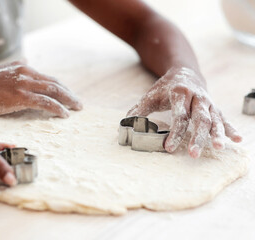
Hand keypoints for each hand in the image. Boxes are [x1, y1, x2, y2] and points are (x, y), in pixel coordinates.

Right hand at [0, 61, 81, 116]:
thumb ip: (15, 70)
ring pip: (54, 91)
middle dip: (68, 93)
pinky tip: (65, 114)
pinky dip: (58, 108)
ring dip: (68, 100)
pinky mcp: (20, 96)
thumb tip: (25, 62)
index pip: (48, 78)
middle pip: (55, 83)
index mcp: (22, 67)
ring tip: (77, 108)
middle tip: (78, 103)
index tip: (68, 96)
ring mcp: (24, 84)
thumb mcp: (0, 73)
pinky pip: (46, 102)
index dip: (60, 88)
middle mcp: (26, 73)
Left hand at [127, 67, 241, 157]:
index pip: (179, 116)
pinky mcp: (214, 107)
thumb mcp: (150, 96)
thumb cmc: (165, 87)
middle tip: (194, 154)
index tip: (169, 148)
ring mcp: (207, 102)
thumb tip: (124, 126)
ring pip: (214, 119)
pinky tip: (236, 140)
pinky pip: (223, 118)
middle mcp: (197, 97)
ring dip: (216, 134)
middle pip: (199, 119)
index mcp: (179, 93)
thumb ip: (138, 111)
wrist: (184, 72)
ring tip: (218, 148)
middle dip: (197, 137)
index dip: (175, 133)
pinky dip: (230, 129)